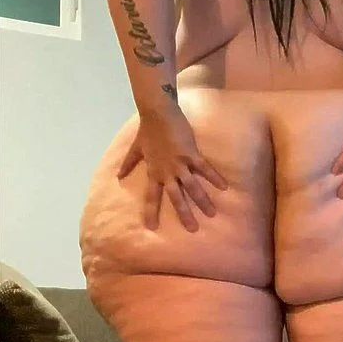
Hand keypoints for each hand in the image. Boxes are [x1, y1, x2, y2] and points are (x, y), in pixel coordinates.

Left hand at [117, 102, 227, 231]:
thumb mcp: (136, 148)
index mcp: (154, 172)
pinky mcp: (191, 154)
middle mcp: (167, 172)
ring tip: (212, 213)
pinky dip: (214, 177)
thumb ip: (128, 163)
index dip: (151, 211)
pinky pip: (204, 168)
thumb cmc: (148, 130)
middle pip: (176, 197)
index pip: (151, 196)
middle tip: (192, 229)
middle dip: (184, 214)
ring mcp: (179, 163)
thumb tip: (118, 176)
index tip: (151, 227)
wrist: (158, 112)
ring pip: (192, 186)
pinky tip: (225, 187)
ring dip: (202, 200)